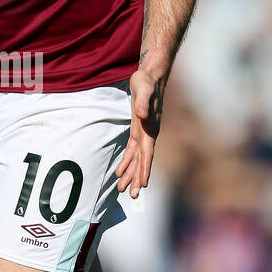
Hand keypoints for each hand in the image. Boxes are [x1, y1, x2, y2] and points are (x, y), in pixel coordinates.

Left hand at [115, 67, 164, 197]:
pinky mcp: (137, 129)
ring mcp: (143, 133)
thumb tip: (143, 115)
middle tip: (132, 196)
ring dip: (131, 174)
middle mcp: (148, 134)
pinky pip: (132, 151)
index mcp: (150, 129)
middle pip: (142, 161)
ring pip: (137, 159)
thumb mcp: (143, 90)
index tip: (143, 184)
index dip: (145, 169)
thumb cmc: (147, 82)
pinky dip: (127, 161)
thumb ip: (144, 103)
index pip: (147, 154)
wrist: (151, 75)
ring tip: (123, 189)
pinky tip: (121, 172)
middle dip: (137, 178)